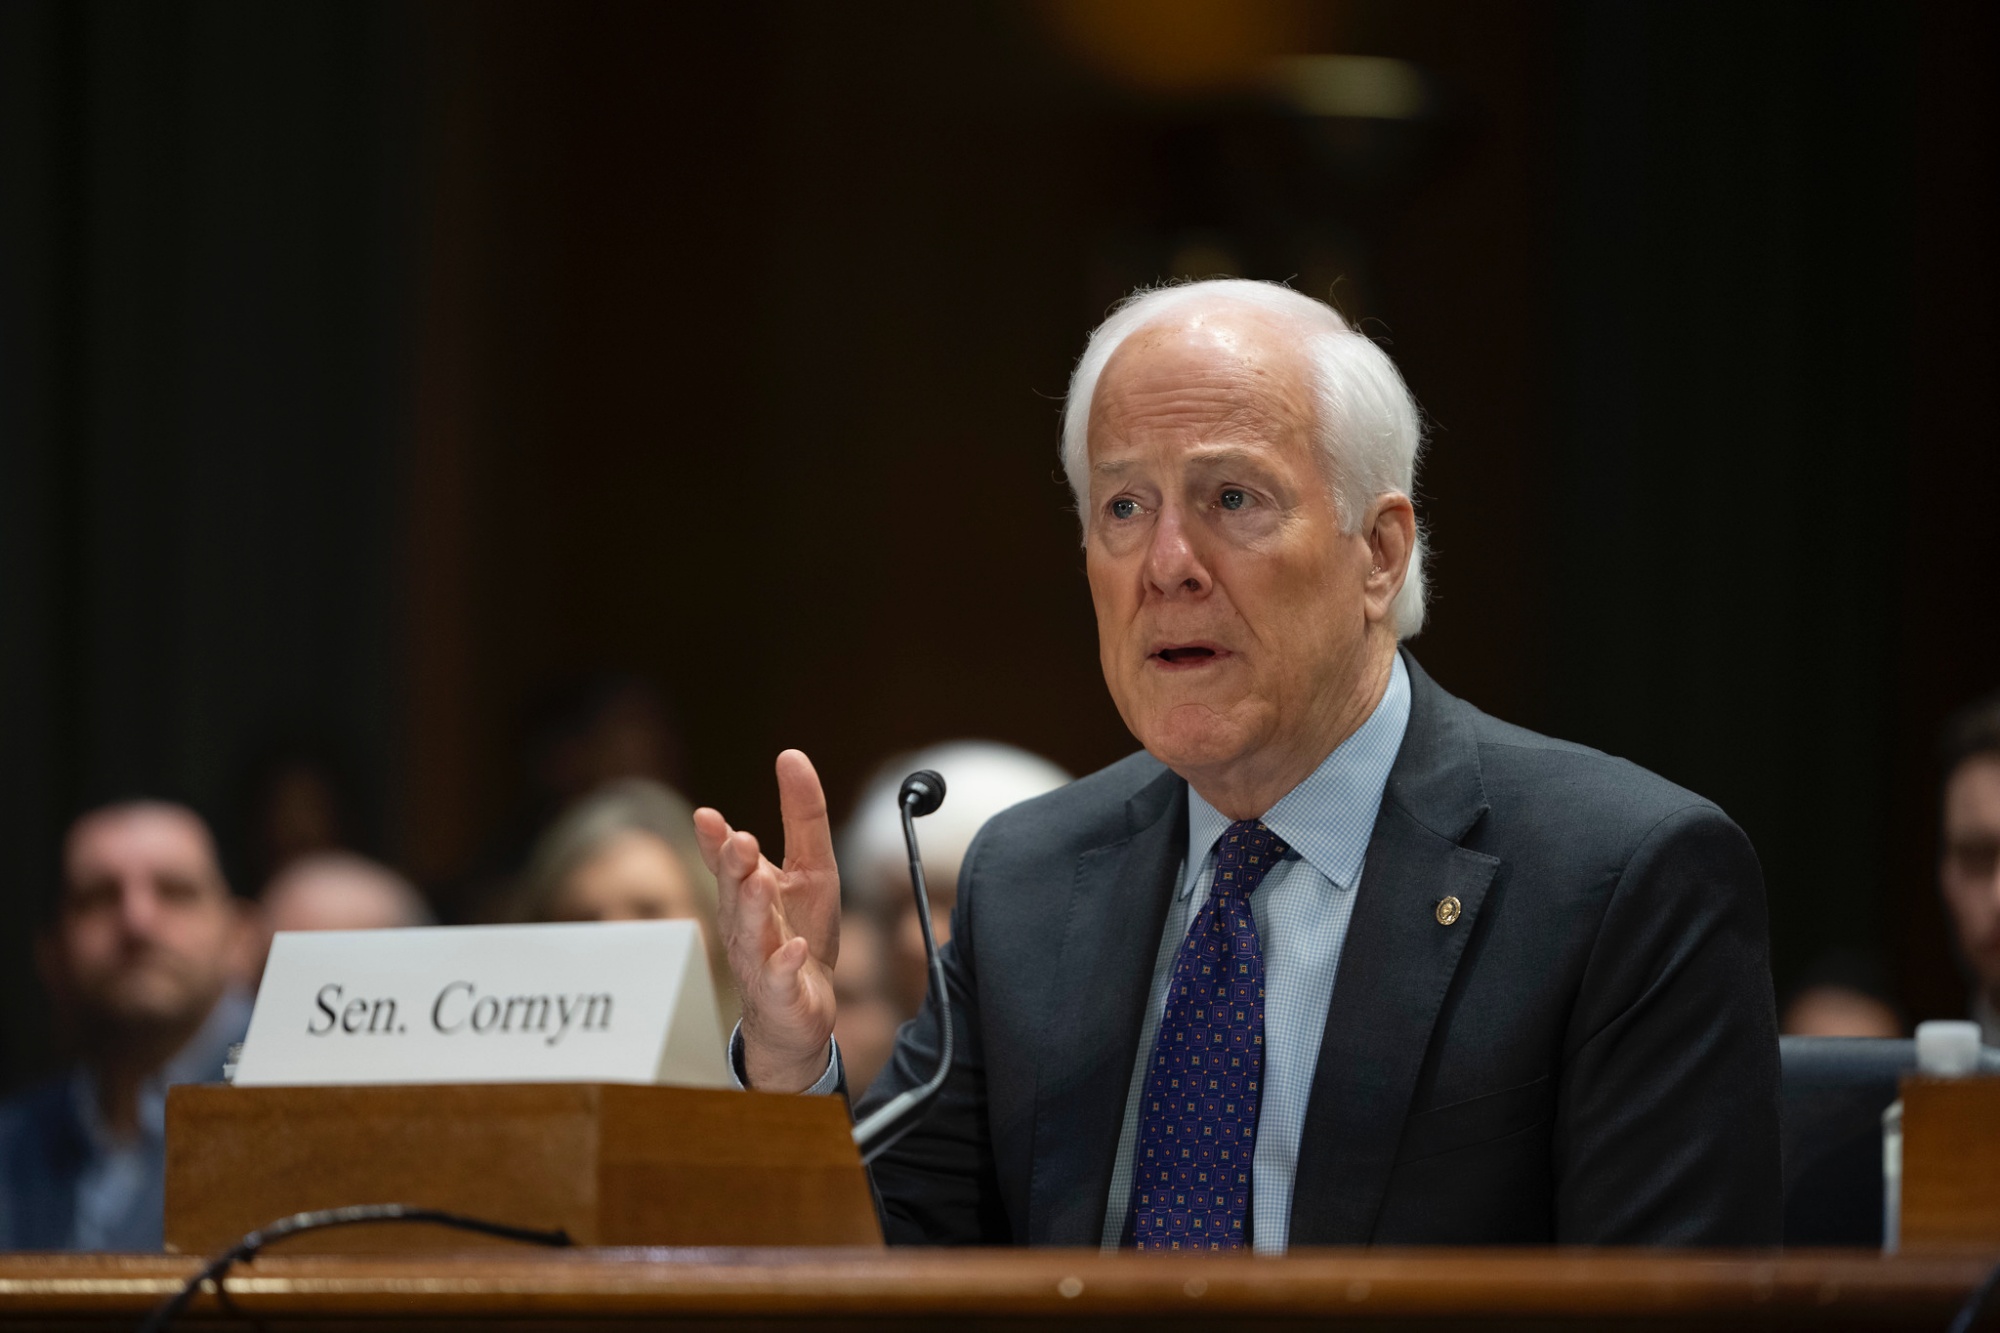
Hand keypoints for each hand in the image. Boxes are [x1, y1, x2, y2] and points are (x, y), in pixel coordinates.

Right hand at [693, 750, 841, 1091]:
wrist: (800, 1012)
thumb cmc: (799, 935)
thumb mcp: (811, 869)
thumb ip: (802, 817)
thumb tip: (790, 755)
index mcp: (747, 892)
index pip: (727, 861)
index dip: (716, 840)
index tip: (707, 816)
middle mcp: (745, 925)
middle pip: (734, 893)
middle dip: (734, 867)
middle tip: (740, 841)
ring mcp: (761, 961)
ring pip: (751, 934)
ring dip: (753, 909)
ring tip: (760, 882)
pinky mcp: (781, 994)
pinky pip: (780, 979)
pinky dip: (786, 964)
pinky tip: (795, 950)